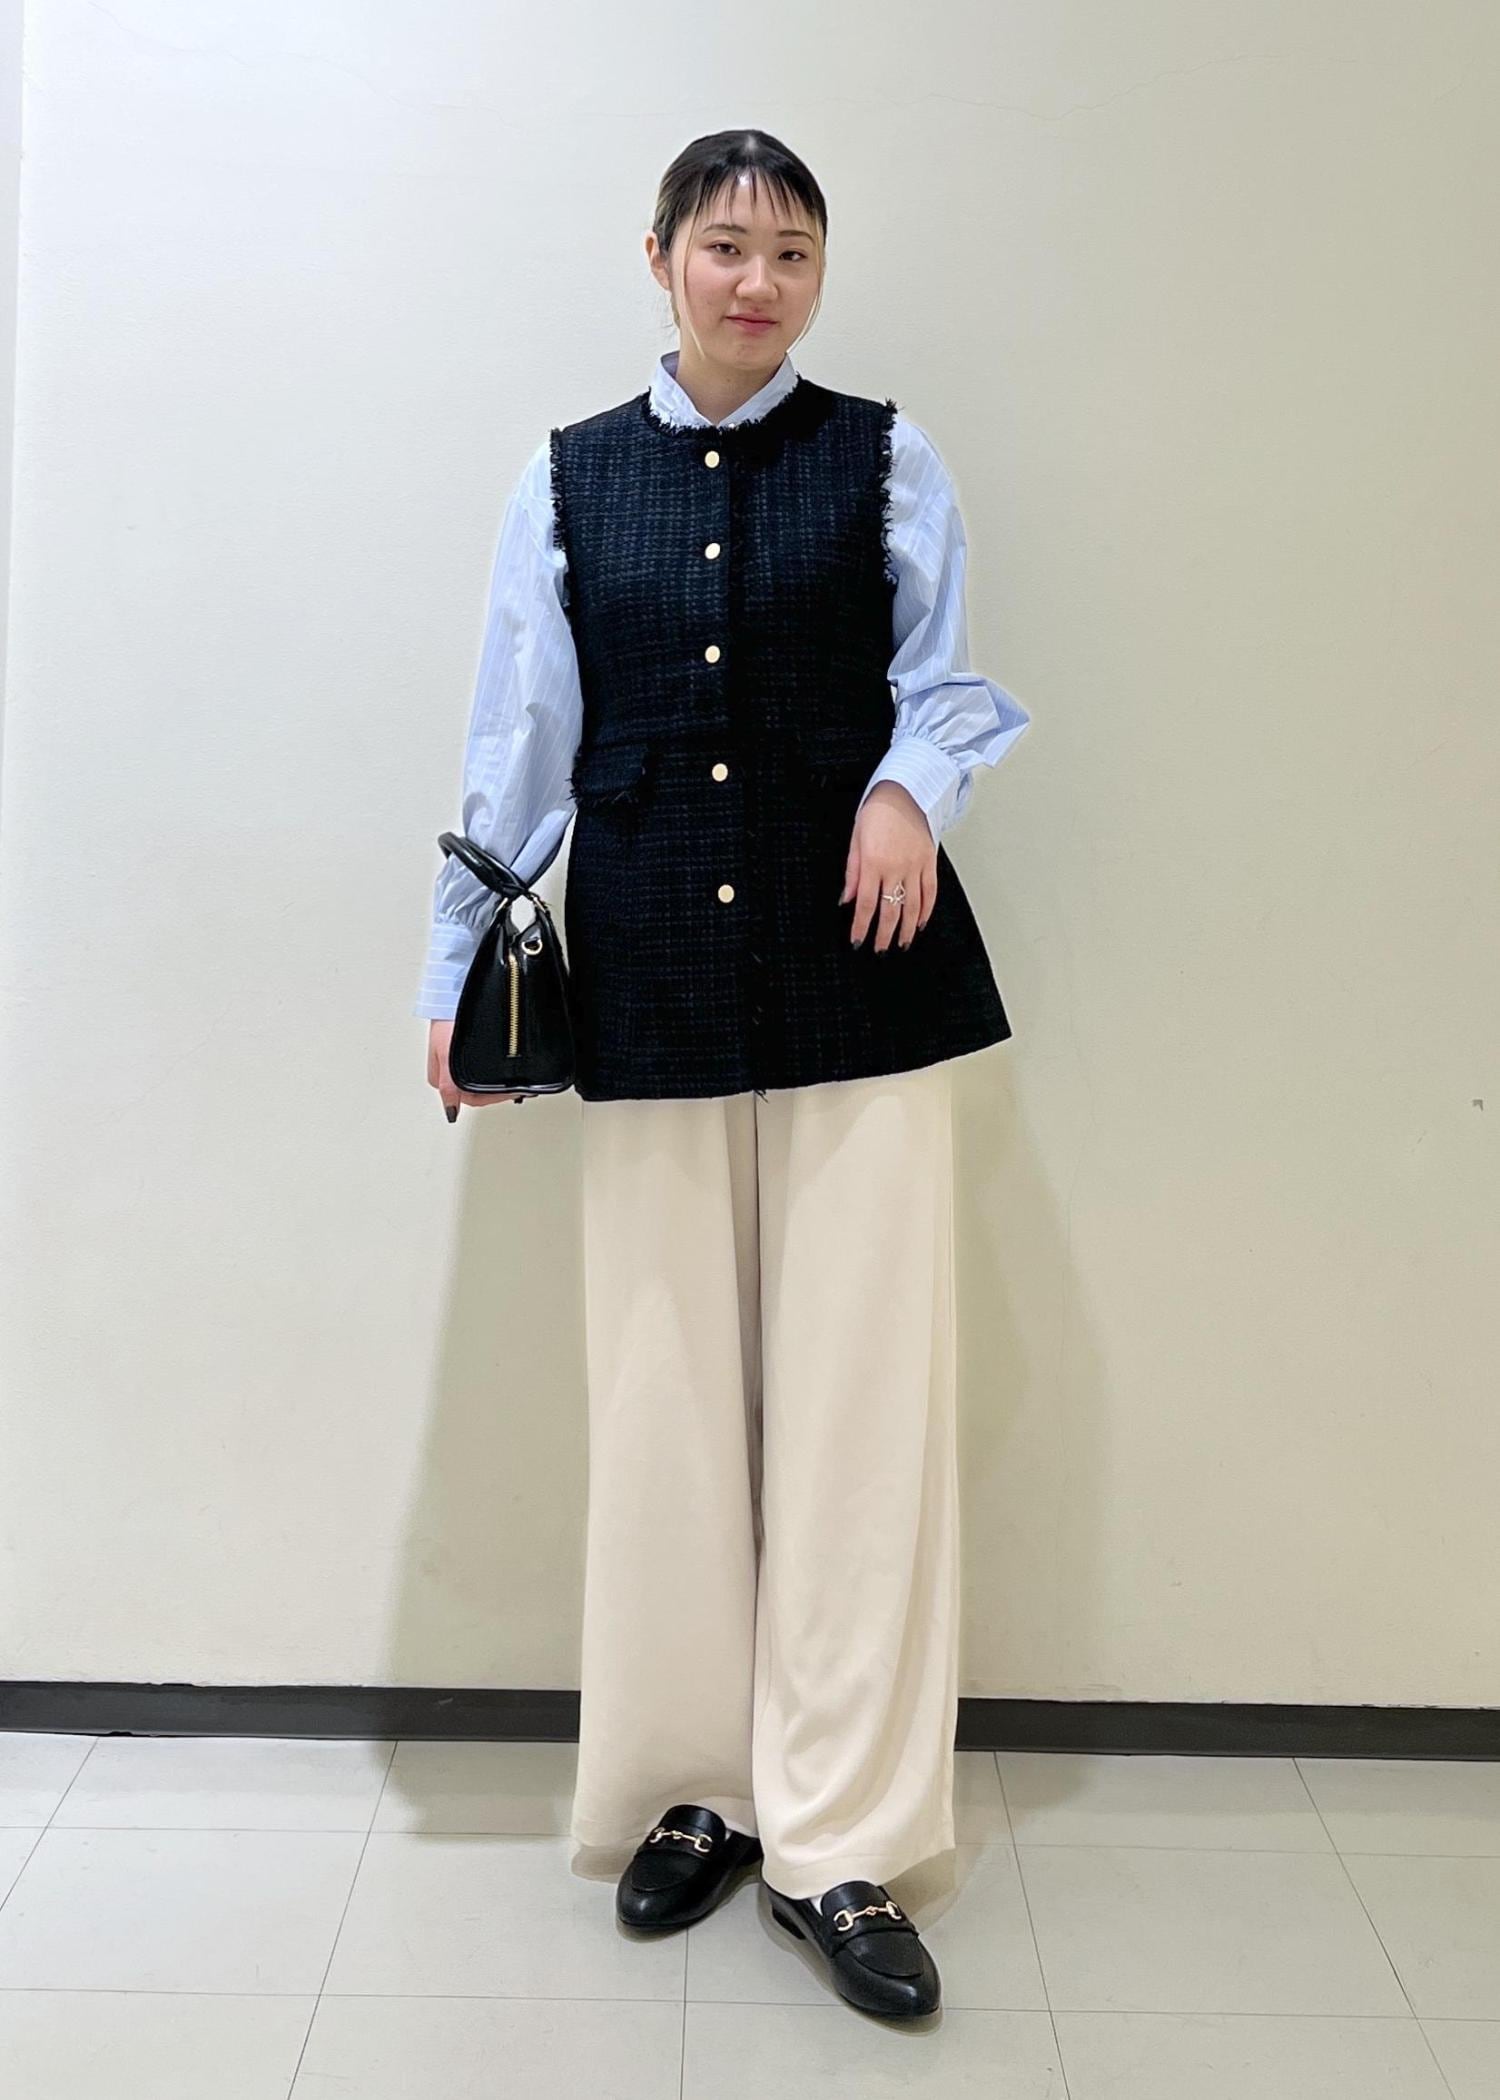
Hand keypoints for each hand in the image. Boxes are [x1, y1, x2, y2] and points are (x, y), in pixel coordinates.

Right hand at [427, 1019, 527, 1116]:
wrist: (453, 995)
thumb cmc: (448, 1020)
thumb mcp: (447, 1056)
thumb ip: (449, 1086)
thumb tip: (451, 1109)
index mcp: (439, 1079)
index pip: (470, 1100)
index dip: (490, 1098)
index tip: (507, 1093)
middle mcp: (448, 1072)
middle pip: (476, 1092)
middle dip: (496, 1091)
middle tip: (514, 1086)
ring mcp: (457, 1061)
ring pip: (480, 1080)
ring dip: (497, 1081)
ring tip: (513, 1078)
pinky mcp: (467, 1050)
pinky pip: (483, 1066)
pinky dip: (495, 1068)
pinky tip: (505, 1066)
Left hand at [840, 781, 936, 950]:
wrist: (906, 791)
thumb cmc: (877, 811)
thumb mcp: (855, 839)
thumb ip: (852, 871)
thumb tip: (846, 899)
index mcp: (873, 862)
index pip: (866, 904)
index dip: (861, 927)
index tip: (858, 941)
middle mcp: (895, 868)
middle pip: (890, 911)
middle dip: (884, 935)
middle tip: (880, 950)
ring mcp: (915, 866)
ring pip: (913, 906)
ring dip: (907, 929)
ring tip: (902, 943)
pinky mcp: (930, 862)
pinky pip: (930, 892)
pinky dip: (926, 910)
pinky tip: (921, 923)